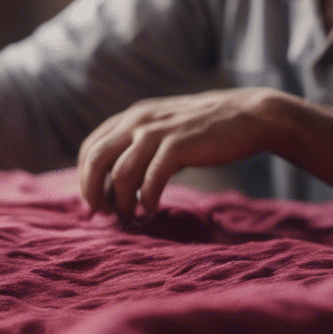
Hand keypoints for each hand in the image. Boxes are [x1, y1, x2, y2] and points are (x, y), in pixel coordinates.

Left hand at [78, 88, 288, 219]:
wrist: (248, 116)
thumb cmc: (203, 131)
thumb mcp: (162, 130)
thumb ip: (138, 150)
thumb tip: (115, 187)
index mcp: (130, 117)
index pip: (90, 148)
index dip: (84, 178)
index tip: (94, 203)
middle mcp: (137, 121)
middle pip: (96, 159)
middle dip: (93, 192)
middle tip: (104, 214)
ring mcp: (158, 131)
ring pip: (121, 173)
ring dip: (122, 202)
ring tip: (133, 217)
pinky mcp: (179, 145)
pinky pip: (151, 178)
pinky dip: (147, 199)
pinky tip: (152, 209)